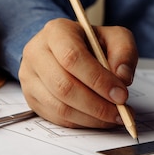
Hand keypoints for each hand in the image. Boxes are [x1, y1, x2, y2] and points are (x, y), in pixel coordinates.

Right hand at [19, 18, 137, 128]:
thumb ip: (124, 52)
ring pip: (59, 107)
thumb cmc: (90, 43)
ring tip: (114, 116)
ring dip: (91, 117)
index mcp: (56, 32)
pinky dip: (82, 123)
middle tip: (120, 110)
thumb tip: (122, 77)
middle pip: (64, 86)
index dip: (98, 80)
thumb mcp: (114, 37)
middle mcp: (36, 53)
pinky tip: (99, 119)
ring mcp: (29, 77)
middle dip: (97, 104)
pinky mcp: (31, 98)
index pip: (72, 57)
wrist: (66, 49)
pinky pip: (56, 118)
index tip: (121, 94)